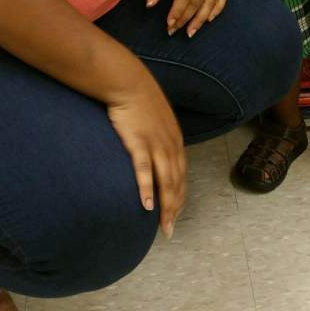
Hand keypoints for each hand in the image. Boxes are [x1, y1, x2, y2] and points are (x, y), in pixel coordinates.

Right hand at [107, 74, 185, 238]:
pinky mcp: (138, 142)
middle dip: (175, 207)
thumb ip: (158, 135)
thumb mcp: (155, 118)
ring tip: (163, 225)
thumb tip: (154, 150)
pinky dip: (147, 189)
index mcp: (174, 139)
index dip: (180, 195)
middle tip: (169, 229)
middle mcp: (170, 144)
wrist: (127, 81)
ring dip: (166, 205)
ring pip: (165, 180)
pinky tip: (146, 205)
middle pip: (176, 182)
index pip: (182, 174)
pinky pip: (144, 170)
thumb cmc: (138, 99)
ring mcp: (155, 143)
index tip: (176, 213)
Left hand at [147, 0, 227, 36]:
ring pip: (211, 0)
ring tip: (190, 32)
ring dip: (202, 18)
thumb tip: (150, 5)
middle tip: (173, 31)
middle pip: (198, 0)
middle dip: (186, 18)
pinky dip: (217, 8)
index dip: (178, 11)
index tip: (169, 25)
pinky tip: (209, 19)